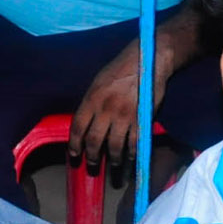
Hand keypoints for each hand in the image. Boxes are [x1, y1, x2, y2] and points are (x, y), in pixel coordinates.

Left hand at [71, 37, 167, 167]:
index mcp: (92, 98)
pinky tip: (129, 157)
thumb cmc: (121, 69)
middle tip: (93, 164)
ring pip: (114, 146)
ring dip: (113, 159)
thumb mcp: (99, 82)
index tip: (74, 154)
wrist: (148, 59)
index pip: (78, 127)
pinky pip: (134, 142)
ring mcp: (124, 115)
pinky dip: (131, 153)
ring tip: (113, 164)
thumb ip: (91, 102)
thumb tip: (85, 122)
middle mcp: (106, 109)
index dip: (74, 143)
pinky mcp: (141, 119)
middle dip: (92, 156)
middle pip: (94, 140)